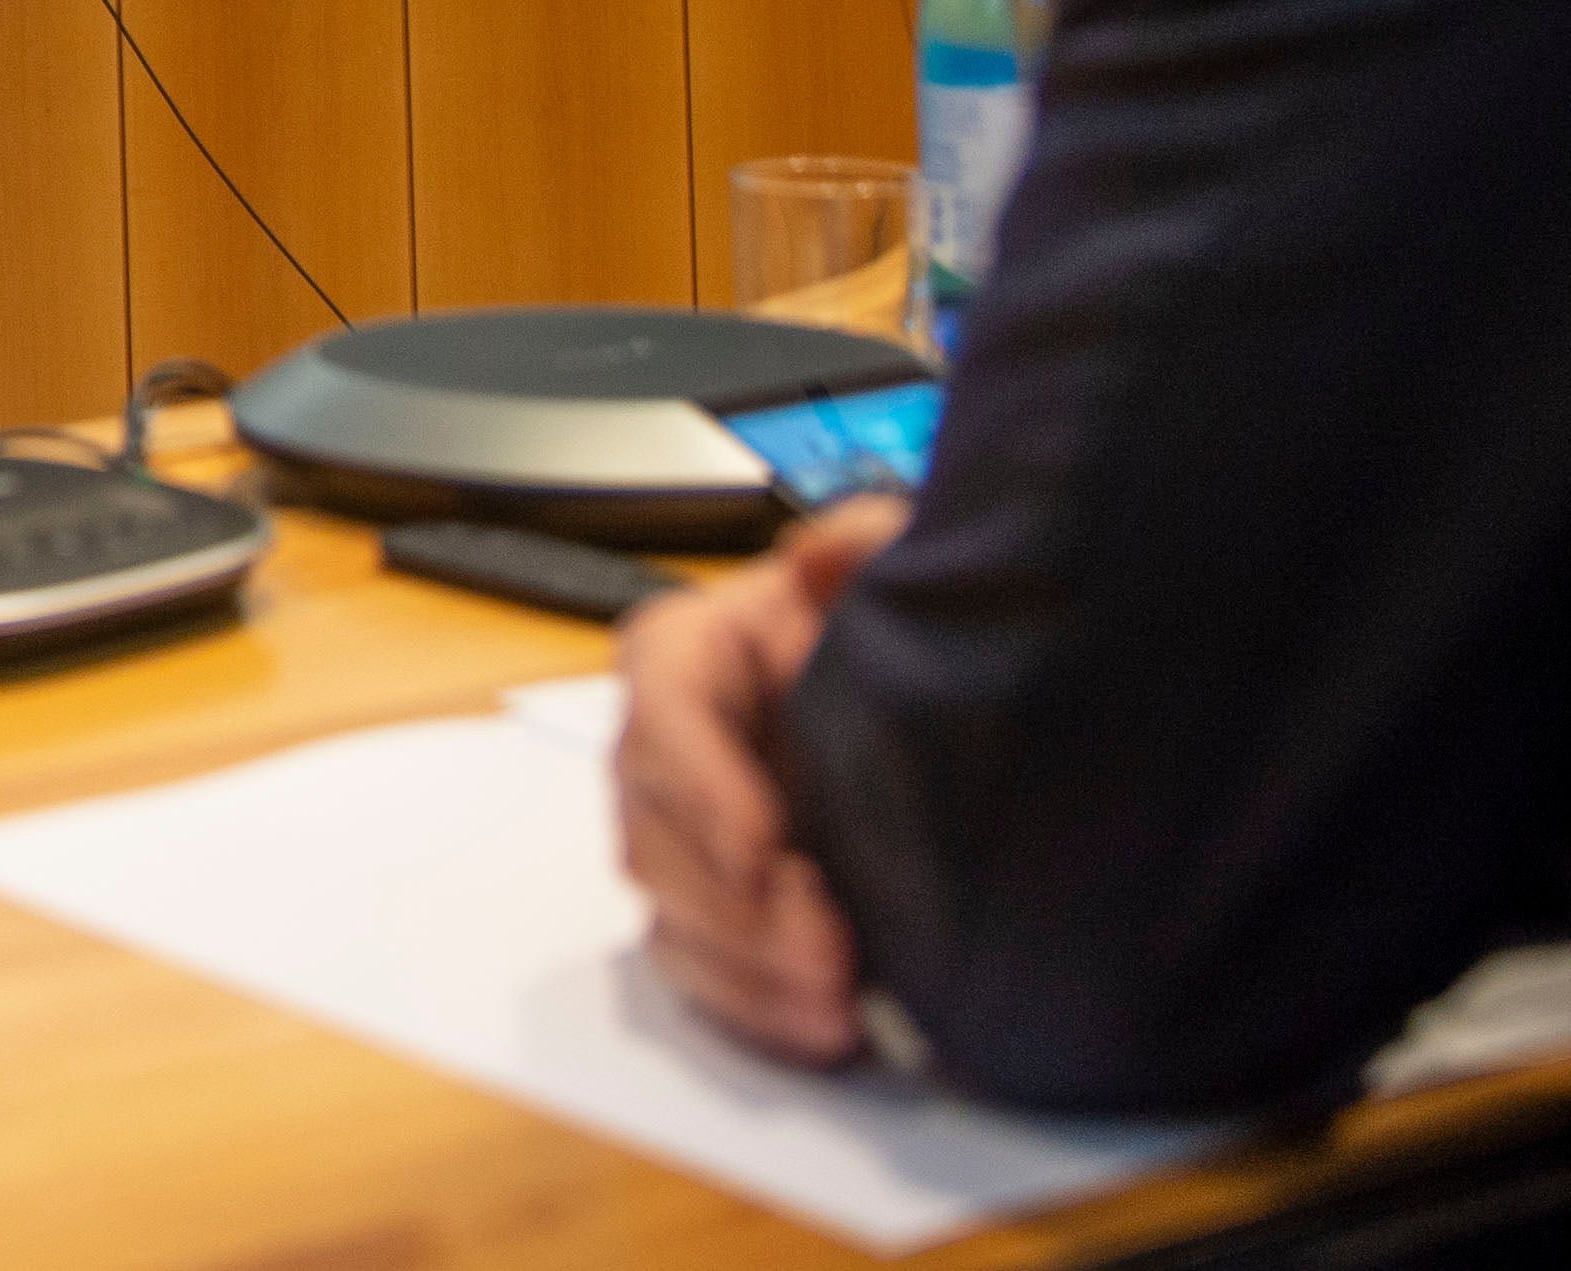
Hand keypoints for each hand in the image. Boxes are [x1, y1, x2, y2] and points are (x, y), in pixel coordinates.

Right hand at [614, 496, 905, 1065]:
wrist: (916, 718)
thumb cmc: (874, 634)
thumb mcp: (884, 572)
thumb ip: (863, 546)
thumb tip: (833, 547)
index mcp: (684, 652)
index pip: (662, 710)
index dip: (704, 782)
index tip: (768, 842)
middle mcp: (659, 745)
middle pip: (653, 822)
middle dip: (735, 897)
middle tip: (822, 942)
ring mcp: (675, 833)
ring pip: (666, 902)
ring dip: (746, 960)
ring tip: (833, 999)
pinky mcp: (706, 904)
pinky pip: (693, 963)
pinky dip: (749, 1003)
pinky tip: (819, 1025)